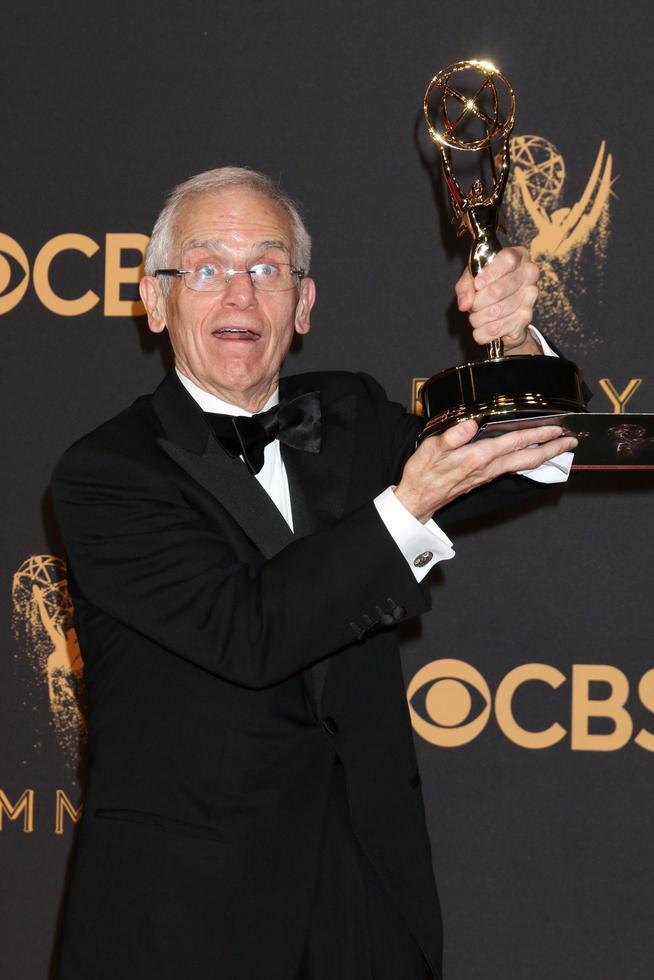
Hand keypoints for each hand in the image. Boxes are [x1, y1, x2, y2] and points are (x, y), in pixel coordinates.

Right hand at [395, 418, 577, 522]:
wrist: (417, 500)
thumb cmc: (422, 474)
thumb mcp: (431, 449)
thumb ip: (452, 436)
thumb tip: (472, 423)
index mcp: (478, 456)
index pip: (515, 442)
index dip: (538, 434)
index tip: (557, 429)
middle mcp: (488, 467)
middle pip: (527, 457)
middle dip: (552, 449)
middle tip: (571, 441)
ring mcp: (487, 474)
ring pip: (523, 463)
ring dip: (543, 455)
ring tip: (559, 448)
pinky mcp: (483, 478)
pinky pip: (513, 468)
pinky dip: (527, 461)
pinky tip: (531, 457)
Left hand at [454, 246, 539, 354]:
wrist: (505, 312)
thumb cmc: (488, 288)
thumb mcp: (472, 280)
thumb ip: (465, 287)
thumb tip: (465, 304)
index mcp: (518, 256)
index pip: (507, 260)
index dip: (489, 274)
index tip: (477, 285)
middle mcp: (529, 274)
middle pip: (498, 290)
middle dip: (477, 302)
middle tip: (472, 306)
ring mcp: (530, 297)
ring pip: (496, 312)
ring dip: (478, 319)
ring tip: (476, 317)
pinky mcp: (526, 318)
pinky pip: (497, 328)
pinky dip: (483, 332)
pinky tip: (482, 328)